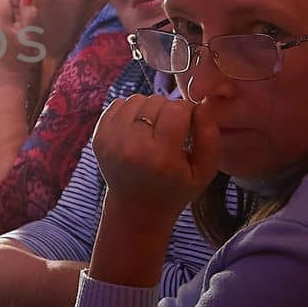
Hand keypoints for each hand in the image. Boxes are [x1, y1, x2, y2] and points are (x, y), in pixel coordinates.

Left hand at [91, 93, 219, 224]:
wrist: (135, 208)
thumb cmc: (176, 188)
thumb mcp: (205, 170)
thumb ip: (209, 134)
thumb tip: (201, 103)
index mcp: (160, 157)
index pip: (176, 108)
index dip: (186, 112)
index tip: (187, 126)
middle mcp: (132, 147)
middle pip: (156, 101)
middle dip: (167, 110)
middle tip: (169, 131)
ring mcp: (111, 141)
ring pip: (136, 98)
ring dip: (148, 108)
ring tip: (153, 130)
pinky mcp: (98, 137)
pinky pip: (118, 103)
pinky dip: (130, 110)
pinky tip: (137, 129)